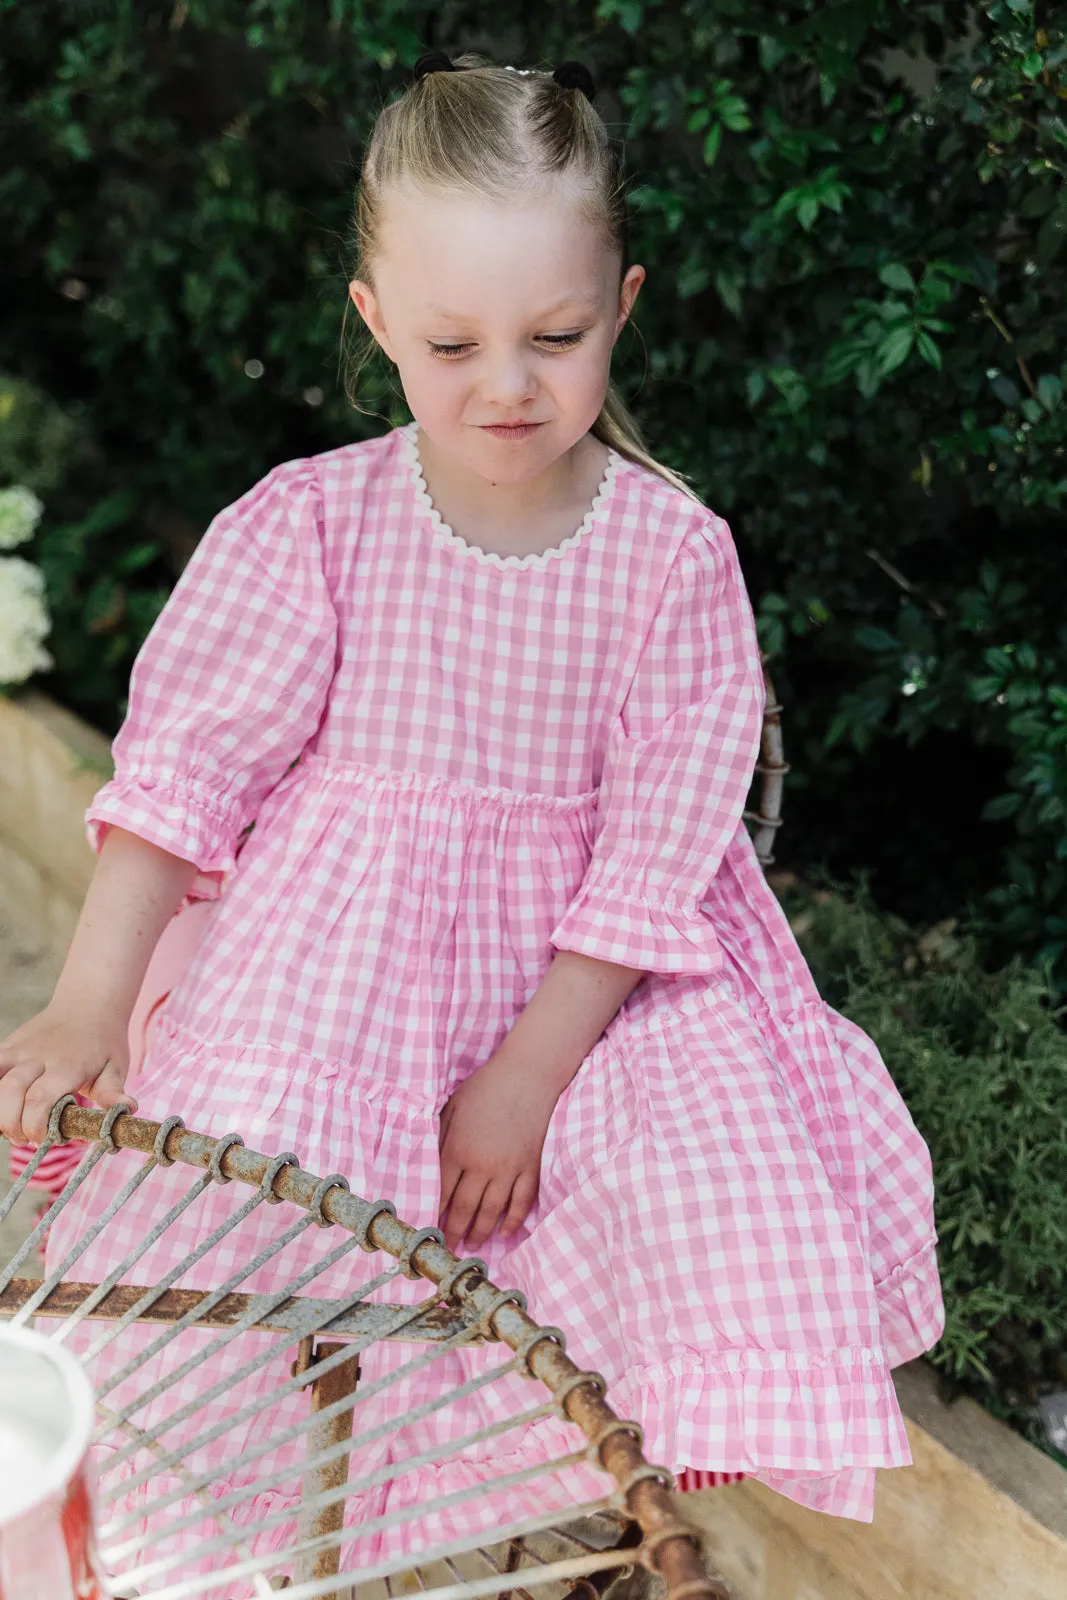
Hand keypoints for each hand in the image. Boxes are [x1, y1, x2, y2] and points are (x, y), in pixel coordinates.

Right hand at [0, 1004, 135, 1144]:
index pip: (40, 1099)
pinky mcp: (8, 1046)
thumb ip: (113, 1092)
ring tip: (8, 1128)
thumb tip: (128, 1110)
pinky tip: (0, 1105)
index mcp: (67, 1066)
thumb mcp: (116, 1066)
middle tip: (23, 1140)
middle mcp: (40, 1057)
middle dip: (12, 1123)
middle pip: (13, 1092)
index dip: (35, 1125)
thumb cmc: (104, 1042)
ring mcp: (21, 1050)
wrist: (89, 1003)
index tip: (44, 1139)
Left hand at [437, 1053, 560, 1251]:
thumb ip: (440, 1136)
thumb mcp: (452, 1107)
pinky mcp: (530, 1167)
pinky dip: (514, 1220)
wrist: (527, 1076)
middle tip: (448, 1248)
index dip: (435, 1213)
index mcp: (458, 1150)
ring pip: (492, 1211)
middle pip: (465, 1209)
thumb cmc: (485, 1087)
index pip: (442, 1192)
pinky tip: (505, 1232)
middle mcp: (482, 1166)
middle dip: (454, 1231)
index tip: (429, 1228)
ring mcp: (509, 1169)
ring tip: (472, 1245)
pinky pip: (522, 1201)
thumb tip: (430, 1162)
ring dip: (480, 1232)